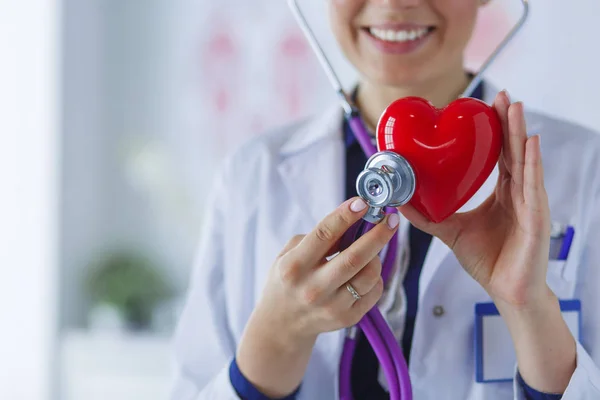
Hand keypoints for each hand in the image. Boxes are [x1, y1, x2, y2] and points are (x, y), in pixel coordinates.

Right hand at [236, 197, 398, 396]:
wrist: (282, 323)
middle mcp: (313, 288)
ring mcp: (331, 306)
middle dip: (378, 234)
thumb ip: (317, 237)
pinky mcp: (346, 319)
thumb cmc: (288, 279)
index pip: (324, 235)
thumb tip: (353, 221)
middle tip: (392, 218)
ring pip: (368, 275)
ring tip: (371, 249)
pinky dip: (375, 277)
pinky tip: (365, 272)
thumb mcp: (289, 254)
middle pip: (354, 258)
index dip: (345, 216)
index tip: (363, 202)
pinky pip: (373, 292)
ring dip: (376, 256)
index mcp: (294, 266)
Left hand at [398, 91, 575, 392]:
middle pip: (512, 150)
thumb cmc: (488, 260)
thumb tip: (400, 200)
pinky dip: (532, 162)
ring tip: (513, 106)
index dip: (493, 131)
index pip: (498, 156)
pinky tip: (529, 141)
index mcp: (502, 194)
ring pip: (524, 161)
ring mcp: (530, 203)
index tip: (485, 107)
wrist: (507, 291)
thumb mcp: (451, 231)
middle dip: (507, 122)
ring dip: (518, 132)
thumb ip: (428, 216)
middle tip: (499, 95)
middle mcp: (518, 193)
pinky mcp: (536, 217)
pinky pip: (533, 185)